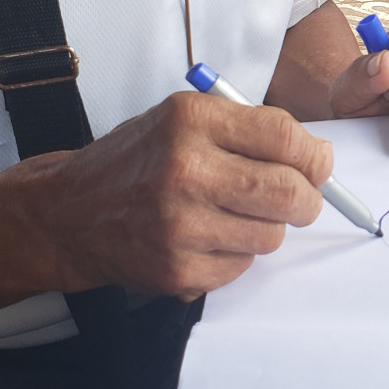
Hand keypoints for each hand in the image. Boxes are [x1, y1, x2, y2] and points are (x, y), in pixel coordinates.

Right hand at [40, 92, 331, 299]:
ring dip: (267, 227)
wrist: (69, 213)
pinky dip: (237, 254)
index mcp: (192, 121)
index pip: (283, 135)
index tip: (319, 164)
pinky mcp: (177, 270)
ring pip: (271, 235)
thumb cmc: (139, 159)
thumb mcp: (186, 118)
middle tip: (301, 199)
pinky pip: (242, 267)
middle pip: (287, 192)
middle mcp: (186, 170)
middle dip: (308, 199)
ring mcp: (180, 226)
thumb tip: (317, 157)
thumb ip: (250, 128)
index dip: (313, 154)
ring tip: (235, 213)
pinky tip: (208, 237)